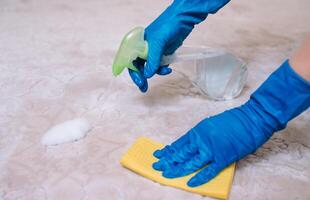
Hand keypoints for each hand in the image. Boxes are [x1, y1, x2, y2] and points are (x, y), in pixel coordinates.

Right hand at [128, 0, 229, 91]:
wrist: (183, 20)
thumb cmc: (167, 26)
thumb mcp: (158, 43)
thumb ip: (153, 59)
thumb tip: (148, 75)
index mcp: (137, 44)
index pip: (130, 61)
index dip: (134, 72)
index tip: (140, 82)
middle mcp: (143, 48)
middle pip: (139, 66)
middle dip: (142, 77)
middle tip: (144, 88)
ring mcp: (153, 52)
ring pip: (150, 67)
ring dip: (156, 72)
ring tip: (165, 71)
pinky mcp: (162, 54)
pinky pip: (159, 65)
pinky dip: (163, 69)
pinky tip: (169, 68)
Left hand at [153, 60, 309, 186]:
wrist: (252, 118)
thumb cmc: (233, 120)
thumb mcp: (211, 124)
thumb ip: (200, 135)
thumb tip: (191, 145)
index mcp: (198, 131)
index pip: (179, 144)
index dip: (168, 151)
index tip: (159, 155)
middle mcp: (201, 140)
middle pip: (180, 154)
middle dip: (167, 161)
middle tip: (157, 166)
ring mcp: (212, 150)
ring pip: (190, 163)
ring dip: (177, 169)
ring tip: (166, 174)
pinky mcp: (223, 158)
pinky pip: (209, 171)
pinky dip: (200, 178)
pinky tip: (189, 183)